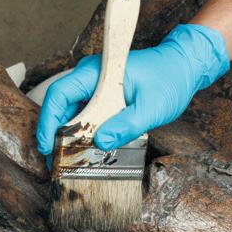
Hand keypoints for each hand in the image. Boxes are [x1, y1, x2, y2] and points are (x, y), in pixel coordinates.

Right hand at [36, 23, 229, 159]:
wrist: (184, 66)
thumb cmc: (170, 79)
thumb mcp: (152, 107)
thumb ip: (127, 125)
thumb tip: (102, 143)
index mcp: (97, 72)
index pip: (60, 94)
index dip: (49, 121)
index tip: (47, 146)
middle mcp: (91, 78)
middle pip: (61, 107)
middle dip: (55, 136)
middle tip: (55, 164)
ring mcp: (96, 88)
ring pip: (72, 114)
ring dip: (68, 138)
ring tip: (66, 164)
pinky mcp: (103, 98)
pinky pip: (86, 116)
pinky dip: (83, 135)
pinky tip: (84, 152)